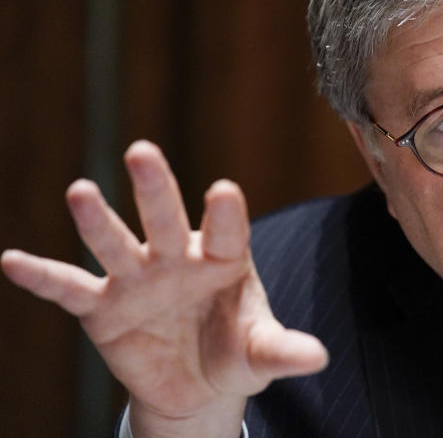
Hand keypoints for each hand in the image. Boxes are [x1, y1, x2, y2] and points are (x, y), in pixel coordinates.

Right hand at [1, 141, 327, 436]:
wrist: (198, 384)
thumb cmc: (236, 351)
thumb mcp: (260, 353)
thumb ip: (283, 350)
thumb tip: (320, 357)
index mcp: (224, 258)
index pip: (226, 231)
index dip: (224, 213)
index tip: (223, 190)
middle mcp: (177, 258)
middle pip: (165, 218)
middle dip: (156, 188)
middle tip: (142, 151)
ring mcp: (137, 279)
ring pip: (115, 243)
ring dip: (97, 220)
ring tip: (81, 190)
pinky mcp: (103, 308)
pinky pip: (69, 289)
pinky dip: (42, 277)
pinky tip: (13, 260)